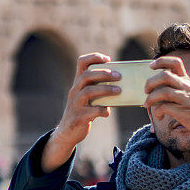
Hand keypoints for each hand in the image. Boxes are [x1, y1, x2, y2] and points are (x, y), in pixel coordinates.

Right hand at [41, 53, 120, 172]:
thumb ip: (99, 90)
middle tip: (119, 76)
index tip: (108, 59)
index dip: (94, 57)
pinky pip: (92, 111)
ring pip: (88, 92)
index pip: (81, 62)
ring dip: (105, 90)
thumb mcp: (88, 99)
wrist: (67, 133)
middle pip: (86, 76)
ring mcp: (75, 104)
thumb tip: (121, 85)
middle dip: (103, 74)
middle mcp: (75, 91)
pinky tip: (108, 112)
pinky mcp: (78, 117)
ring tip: (119, 91)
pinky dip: (103, 110)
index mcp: (78, 84)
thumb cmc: (83, 112)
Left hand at [143, 57, 189, 143]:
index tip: (151, 66)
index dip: (161, 61)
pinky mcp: (185, 113)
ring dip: (151, 98)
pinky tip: (159, 116)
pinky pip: (165, 108)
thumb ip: (179, 87)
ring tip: (147, 104)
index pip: (176, 63)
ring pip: (163, 92)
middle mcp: (187, 87)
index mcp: (188, 81)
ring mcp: (186, 100)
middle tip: (146, 91)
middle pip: (165, 76)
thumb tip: (159, 88)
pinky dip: (157, 111)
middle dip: (150, 82)